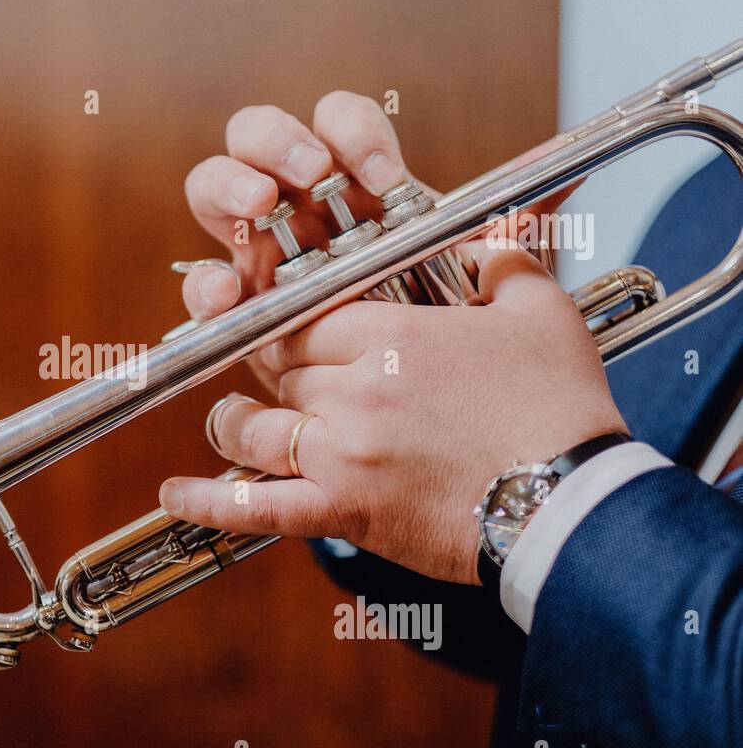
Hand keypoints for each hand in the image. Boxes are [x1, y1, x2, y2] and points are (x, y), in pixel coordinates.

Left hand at [159, 243, 627, 584]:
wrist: (573, 504)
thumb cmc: (560, 409)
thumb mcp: (539, 315)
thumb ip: (502, 265)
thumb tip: (493, 236)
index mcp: (389, 334)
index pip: (304, 315)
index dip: (294, 320)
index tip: (291, 324)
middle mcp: (352, 389)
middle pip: (277, 369)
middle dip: (273, 370)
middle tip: (278, 374)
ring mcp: (342, 452)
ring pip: (253, 429)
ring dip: (237, 423)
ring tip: (235, 419)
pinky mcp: (345, 510)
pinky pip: (257, 507)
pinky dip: (209, 502)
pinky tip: (173, 494)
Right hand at [178, 94, 573, 394]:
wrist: (425, 425)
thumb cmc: (450, 352)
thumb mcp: (484, 292)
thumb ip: (509, 240)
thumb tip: (560, 190)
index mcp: (352, 190)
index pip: (334, 124)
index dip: (347, 133)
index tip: (379, 176)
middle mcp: (298, 212)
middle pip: (255, 140)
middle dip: (271, 145)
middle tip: (301, 178)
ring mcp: (259, 260)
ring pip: (215, 197)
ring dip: (228, 192)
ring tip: (257, 213)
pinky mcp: (238, 315)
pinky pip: (206, 294)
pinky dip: (206, 292)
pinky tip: (224, 298)